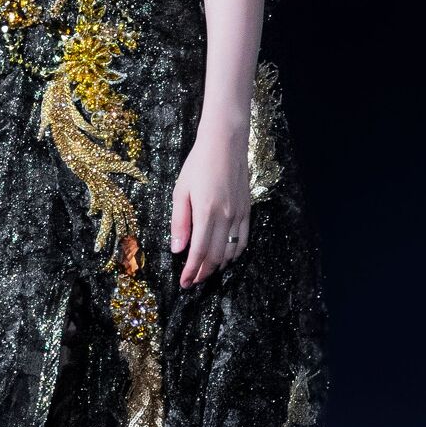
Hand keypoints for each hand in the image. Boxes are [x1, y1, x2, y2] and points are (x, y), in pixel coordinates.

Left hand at [170, 115, 251, 287]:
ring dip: (219, 266)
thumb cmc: (198, 164)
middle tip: (192, 282)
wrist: (225, 143)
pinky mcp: (247, 210)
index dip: (192, 271)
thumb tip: (178, 250)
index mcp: (206, 212)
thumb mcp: (181, 190)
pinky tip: (226, 258)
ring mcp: (239, 214)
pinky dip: (235, 254)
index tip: (184, 283)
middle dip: (203, 273)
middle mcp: (225, 216)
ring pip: (231, 251)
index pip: (199, 251)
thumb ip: (179, 222)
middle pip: (216, 256)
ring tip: (206, 272)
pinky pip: (243, 239)